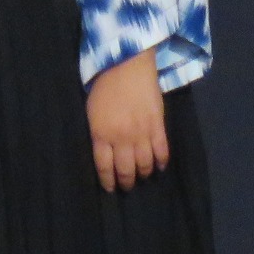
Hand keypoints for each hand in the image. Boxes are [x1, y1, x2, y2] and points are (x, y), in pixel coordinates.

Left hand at [86, 47, 168, 191]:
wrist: (127, 64)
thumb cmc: (104, 85)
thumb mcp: (91, 110)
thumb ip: (98, 132)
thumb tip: (103, 151)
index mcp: (101, 133)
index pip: (104, 166)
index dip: (108, 181)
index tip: (110, 188)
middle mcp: (121, 138)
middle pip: (125, 169)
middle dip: (126, 182)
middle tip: (127, 187)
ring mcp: (141, 133)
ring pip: (145, 164)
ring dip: (144, 174)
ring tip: (143, 177)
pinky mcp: (158, 126)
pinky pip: (162, 151)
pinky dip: (161, 162)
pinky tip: (159, 167)